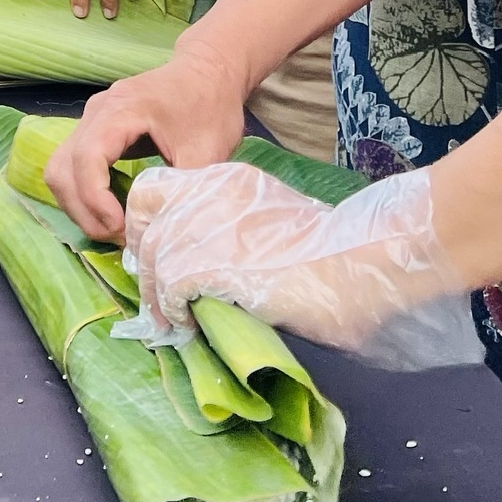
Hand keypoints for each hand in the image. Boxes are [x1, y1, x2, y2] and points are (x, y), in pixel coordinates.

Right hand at [44, 45, 251, 240]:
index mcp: (122, 110)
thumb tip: (164, 234)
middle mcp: (96, 112)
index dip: (95, 199)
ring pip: (60, 169)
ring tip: (115, 228)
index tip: (122, 228)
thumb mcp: (208, 151)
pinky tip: (113, 210)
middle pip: (62, 167)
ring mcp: (92, 119)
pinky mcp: (96, 130)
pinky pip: (73, 166)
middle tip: (118, 236)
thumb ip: (183, 190)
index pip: (87, 157)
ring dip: (79, 205)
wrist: (211, 70)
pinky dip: (84, 194)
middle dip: (83, 210)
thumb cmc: (212, 104)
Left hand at [126, 161, 477, 367]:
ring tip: (169, 320)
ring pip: (154, 256)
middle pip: (144, 218)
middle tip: (153, 291)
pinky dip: (172, 310)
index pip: (155, 186)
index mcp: (225, 177)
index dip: (146, 222)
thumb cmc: (329, 250)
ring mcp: (208, 225)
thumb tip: (202, 256)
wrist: (358, 262)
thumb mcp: (271, 217)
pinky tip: (186, 324)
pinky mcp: (211, 263)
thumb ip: (232, 225)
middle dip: (143, 257)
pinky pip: (169, 288)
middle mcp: (209, 192)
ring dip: (156, 294)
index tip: (153, 252)